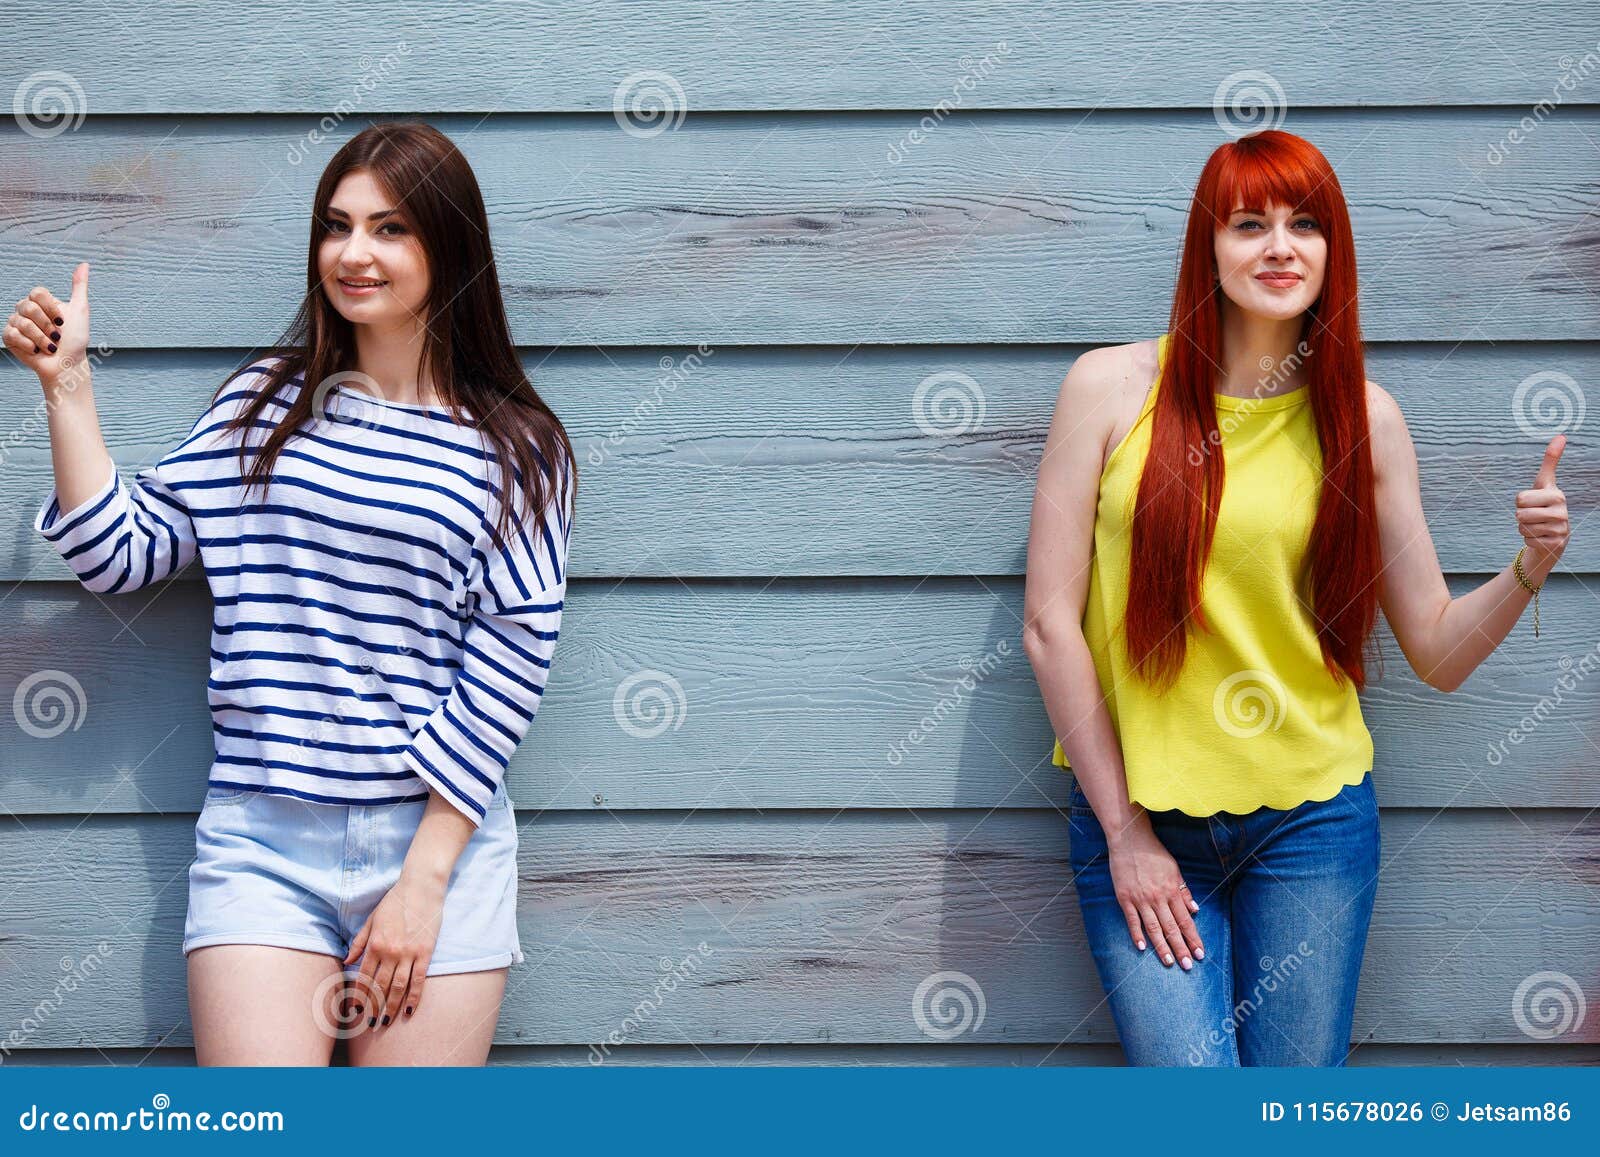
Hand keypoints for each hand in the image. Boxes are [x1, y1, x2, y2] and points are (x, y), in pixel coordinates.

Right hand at [3, 262, 89, 384]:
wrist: (67, 365)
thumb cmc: (76, 340)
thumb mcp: (80, 310)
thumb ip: (79, 287)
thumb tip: (84, 264)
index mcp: (42, 302)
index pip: (37, 292)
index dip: (50, 308)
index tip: (62, 321)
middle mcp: (27, 310)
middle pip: (27, 307)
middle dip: (46, 325)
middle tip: (56, 337)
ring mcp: (17, 323)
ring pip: (21, 322)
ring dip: (41, 338)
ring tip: (50, 347)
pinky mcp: (9, 337)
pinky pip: (11, 334)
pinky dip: (28, 345)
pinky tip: (36, 350)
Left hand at [343, 870, 446, 1028]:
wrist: (421, 887)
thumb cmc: (395, 901)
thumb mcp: (372, 919)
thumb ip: (360, 941)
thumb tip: (347, 960)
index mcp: (375, 944)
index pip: (364, 977)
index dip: (360, 996)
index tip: (356, 1011)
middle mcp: (390, 952)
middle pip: (380, 987)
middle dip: (374, 1007)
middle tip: (371, 1023)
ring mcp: (409, 953)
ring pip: (398, 987)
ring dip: (391, 1006)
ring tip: (387, 1021)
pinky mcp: (425, 952)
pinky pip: (418, 979)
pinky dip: (414, 997)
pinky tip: (409, 1010)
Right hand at [1106, 824, 1204, 969]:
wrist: (1130, 840)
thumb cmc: (1153, 854)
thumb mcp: (1174, 869)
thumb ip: (1183, 891)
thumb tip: (1195, 910)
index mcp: (1172, 890)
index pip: (1185, 920)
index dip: (1193, 938)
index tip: (1200, 954)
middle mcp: (1158, 898)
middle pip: (1171, 928)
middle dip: (1181, 948)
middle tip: (1187, 966)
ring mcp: (1140, 899)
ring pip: (1153, 928)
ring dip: (1162, 947)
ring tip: (1168, 962)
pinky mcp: (1125, 898)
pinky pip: (1132, 920)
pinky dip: (1137, 934)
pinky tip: (1143, 947)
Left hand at [1516, 435, 1569, 575]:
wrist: (1554, 534)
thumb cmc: (1544, 504)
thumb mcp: (1544, 482)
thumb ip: (1550, 460)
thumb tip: (1561, 436)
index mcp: (1557, 494)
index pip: (1520, 498)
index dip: (1520, 501)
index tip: (1532, 501)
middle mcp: (1562, 511)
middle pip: (1519, 514)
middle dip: (1520, 516)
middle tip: (1533, 515)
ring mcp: (1560, 529)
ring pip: (1522, 528)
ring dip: (1524, 528)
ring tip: (1537, 525)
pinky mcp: (1556, 544)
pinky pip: (1527, 541)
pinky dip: (1529, 540)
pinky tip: (1541, 537)